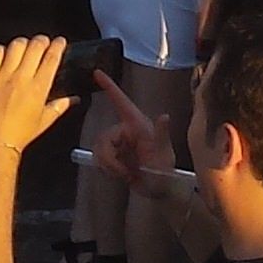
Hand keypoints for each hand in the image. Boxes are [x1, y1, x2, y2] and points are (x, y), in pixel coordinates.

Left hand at [0, 37, 77, 163]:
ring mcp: (4, 76)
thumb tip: (73, 99)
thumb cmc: (20, 134)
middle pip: (35, 46)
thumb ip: (60, 106)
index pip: (52, 57)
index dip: (58, 45)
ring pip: (16, 45)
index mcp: (39, 88)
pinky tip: (4, 54)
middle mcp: (22, 78)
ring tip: (25, 46)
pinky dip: (1, 49)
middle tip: (43, 42)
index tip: (60, 42)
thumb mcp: (45, 121)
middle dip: (42, 40)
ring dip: (23, 42)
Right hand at [85, 71, 170, 191]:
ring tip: (125, 174)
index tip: (97, 72)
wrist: (158, 190)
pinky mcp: (113, 155)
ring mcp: (118, 143)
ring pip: (99, 149)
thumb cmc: (164, 170)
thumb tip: (165, 116)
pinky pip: (99, 158)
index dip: (109, 86)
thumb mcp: (164, 153)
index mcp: (137, 124)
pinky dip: (107, 168)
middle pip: (103, 138)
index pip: (121, 102)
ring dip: (108, 165)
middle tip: (123, 173)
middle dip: (109, 158)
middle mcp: (126, 130)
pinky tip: (121, 174)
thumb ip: (162, 134)